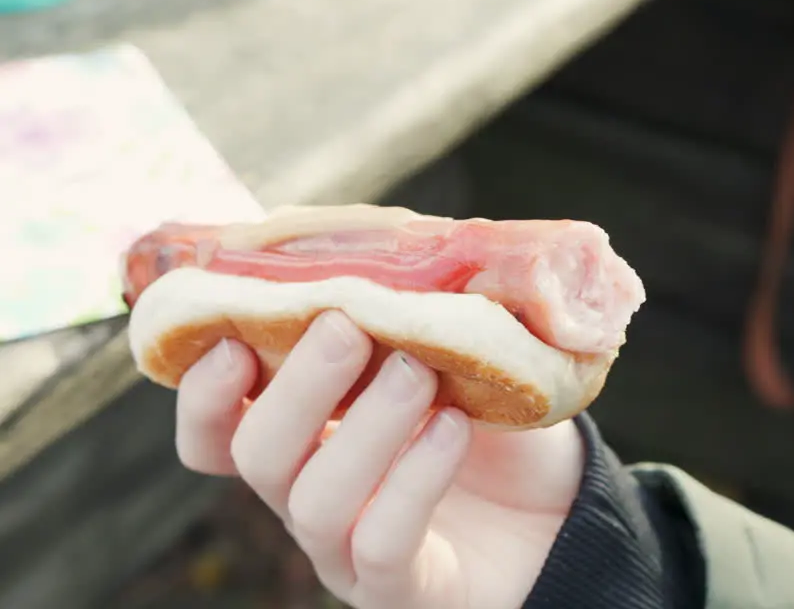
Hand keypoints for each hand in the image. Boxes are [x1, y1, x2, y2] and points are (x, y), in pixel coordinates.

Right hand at [174, 311, 584, 607]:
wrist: (565, 512)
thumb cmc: (498, 430)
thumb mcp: (458, 360)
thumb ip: (419, 314)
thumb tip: (410, 243)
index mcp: (306, 442)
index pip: (218, 432)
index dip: (204, 393)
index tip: (232, 338)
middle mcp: (310, 498)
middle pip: (257, 455)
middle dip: (296, 388)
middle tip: (344, 327)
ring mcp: (348, 552)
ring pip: (314, 499)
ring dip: (363, 427)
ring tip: (416, 372)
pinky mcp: (398, 590)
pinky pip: (382, 541)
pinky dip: (412, 479)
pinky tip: (453, 430)